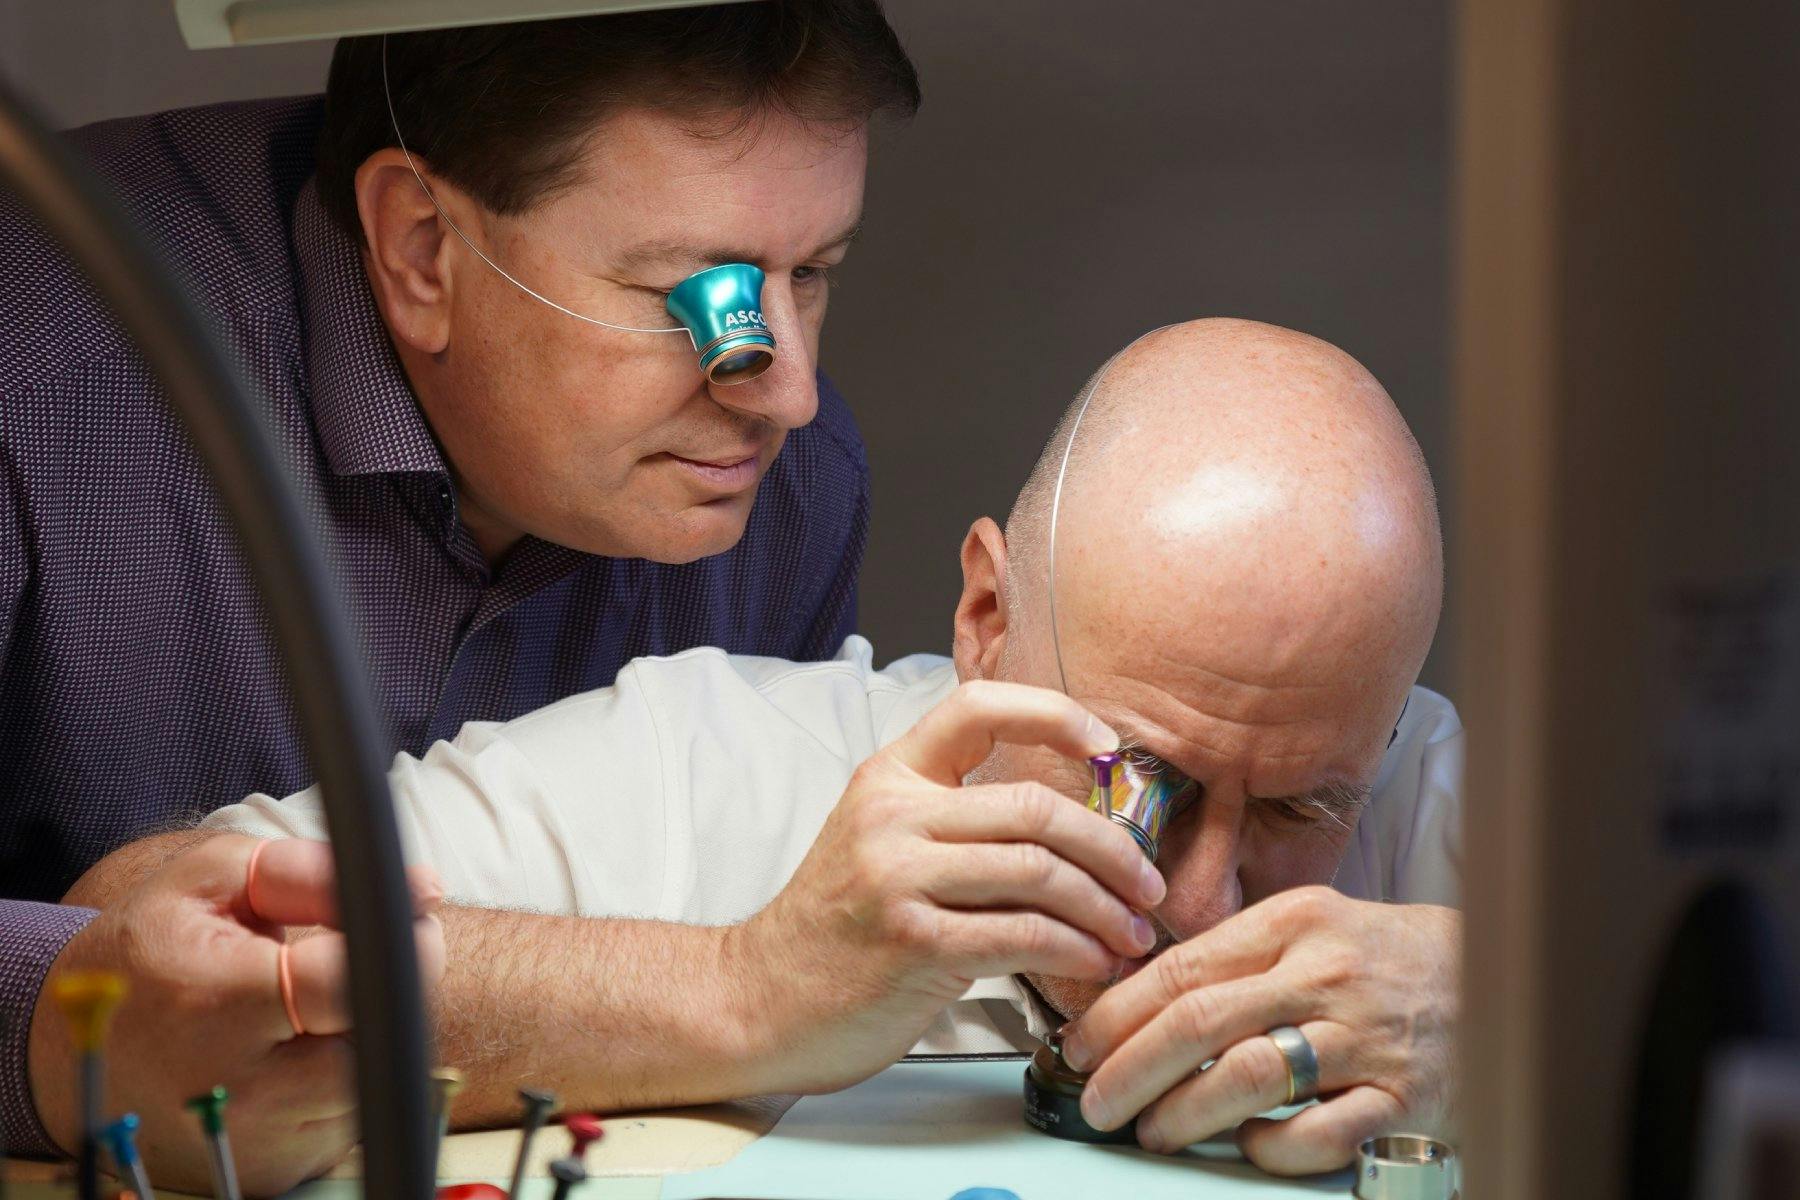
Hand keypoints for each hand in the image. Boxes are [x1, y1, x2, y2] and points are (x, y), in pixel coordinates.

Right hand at [29, 835, 445, 1196]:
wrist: (74, 1051)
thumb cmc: (154, 950)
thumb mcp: (216, 881)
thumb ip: (318, 874)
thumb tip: (423, 888)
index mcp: (220, 1004)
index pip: (351, 985)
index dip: (404, 950)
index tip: (411, 926)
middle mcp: (239, 1088)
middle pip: (378, 1043)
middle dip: (391, 996)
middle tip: (360, 965)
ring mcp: (258, 1143)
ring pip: (371, 1083)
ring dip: (365, 1040)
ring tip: (313, 1009)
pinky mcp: (273, 1174)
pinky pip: (347, 1122)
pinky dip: (340, 1084)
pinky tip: (297, 1056)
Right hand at [728, 679, 1165, 1092]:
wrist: (757, 998)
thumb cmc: (836, 928)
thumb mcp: (883, 844)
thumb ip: (959, 823)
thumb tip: (1075, 829)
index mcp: (890, 775)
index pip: (978, 706)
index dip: (1054, 715)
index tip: (1109, 748)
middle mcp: (892, 813)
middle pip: (1035, 807)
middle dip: (1113, 848)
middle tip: (1149, 885)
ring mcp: (897, 876)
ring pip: (1039, 872)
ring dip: (1105, 908)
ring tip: (1133, 935)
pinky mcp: (911, 942)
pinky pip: (1023, 935)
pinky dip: (1075, 950)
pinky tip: (1094, 963)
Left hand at [1062, 887, 1457, 1172]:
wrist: (1498, 972)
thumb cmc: (1381, 954)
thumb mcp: (1307, 927)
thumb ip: (1233, 956)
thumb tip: (1138, 997)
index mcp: (1292, 923)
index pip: (1181, 970)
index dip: (1117, 1014)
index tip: (1080, 1045)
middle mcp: (1324, 974)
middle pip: (1200, 1023)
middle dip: (1130, 1069)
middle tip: (1097, 1101)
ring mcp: (1363, 1038)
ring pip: (1248, 1077)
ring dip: (1184, 1113)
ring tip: (1153, 1130)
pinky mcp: (1400, 1098)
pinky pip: (1317, 1135)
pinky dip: (1269, 1148)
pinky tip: (1247, 1146)